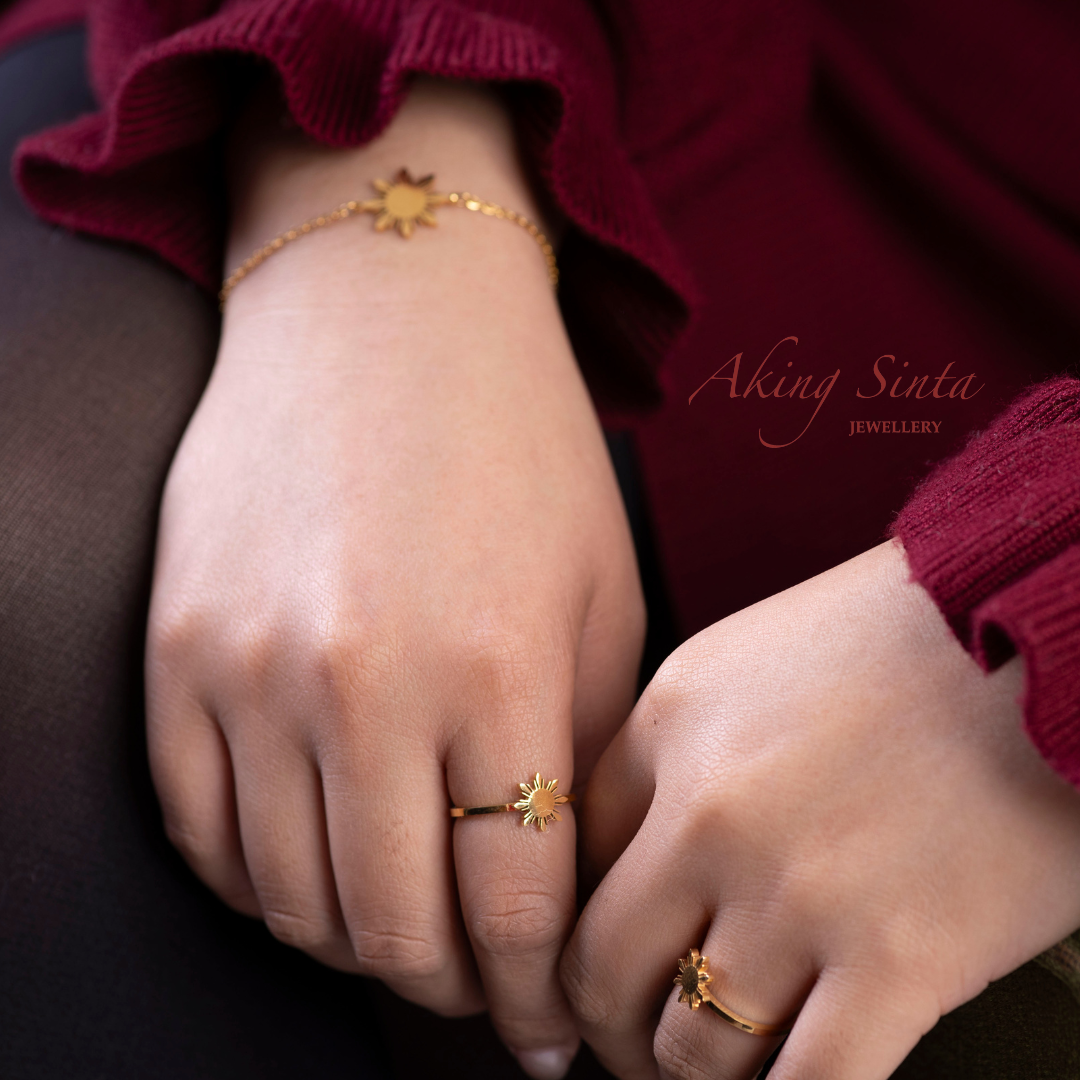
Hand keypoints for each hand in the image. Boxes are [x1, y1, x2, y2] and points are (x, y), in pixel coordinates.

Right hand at [145, 78, 642, 1077]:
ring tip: (402, 932)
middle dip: (448, 987)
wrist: (385, 314)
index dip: (531, 995)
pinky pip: (200, 829)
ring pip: (290, 898)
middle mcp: (363, 684)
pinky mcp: (176, 649)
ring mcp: (250, 668)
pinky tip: (310, 869)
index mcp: (496, 671)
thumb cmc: (520, 447)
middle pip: (394, 929)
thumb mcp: (601, 593)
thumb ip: (585, 748)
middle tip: (477, 989)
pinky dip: (258, 881)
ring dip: (355, 943)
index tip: (544, 1033)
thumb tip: (562, 887)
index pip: (510, 909)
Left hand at [561, 539, 1079, 1079]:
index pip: (571, 861)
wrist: (1038, 634)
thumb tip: (633, 854)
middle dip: (610, 1026)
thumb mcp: (744, 660)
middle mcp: (710, 813)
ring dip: (693, 1074)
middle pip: (601, 969)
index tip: (592, 960)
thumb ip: (673, 749)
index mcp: (670, 727)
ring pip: (691, 1050)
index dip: (571, 924)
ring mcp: (797, 891)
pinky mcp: (899, 961)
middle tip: (632, 1042)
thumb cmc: (900, 639)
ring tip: (719, 1065)